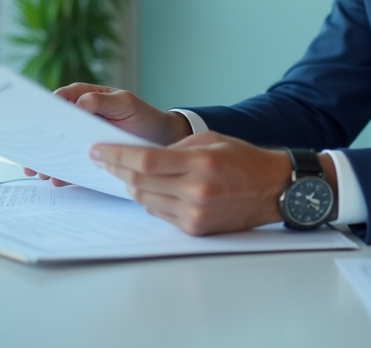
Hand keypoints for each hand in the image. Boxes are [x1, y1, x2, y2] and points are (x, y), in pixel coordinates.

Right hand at [23, 83, 193, 184]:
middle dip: (40, 142)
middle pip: (53, 127)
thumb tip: (79, 102)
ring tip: (39, 173)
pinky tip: (57, 181)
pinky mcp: (89, 154)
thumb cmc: (143, 115)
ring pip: (58, 147)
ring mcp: (82, 137)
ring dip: (47, 160)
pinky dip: (63, 172)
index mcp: (85, 97)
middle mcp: (79, 116)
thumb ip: (103, 101)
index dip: (44, 110)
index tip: (33, 122)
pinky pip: (71, 162)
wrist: (161, 138)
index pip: (59, 100)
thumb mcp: (126, 104)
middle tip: (30, 157)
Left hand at [91, 132, 295, 235]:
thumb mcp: (211, 141)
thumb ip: (176, 148)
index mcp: (200, 164)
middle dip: (116, 170)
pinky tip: (152, 188)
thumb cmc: (244, 160)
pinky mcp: (195, 228)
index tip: (97, 150)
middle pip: (140, 182)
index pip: (145, 160)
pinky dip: (151, 200)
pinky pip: (160, 214)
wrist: (273, 189)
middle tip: (102, 159)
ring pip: (145, 200)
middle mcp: (196, 191)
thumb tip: (142, 155)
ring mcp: (195, 213)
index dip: (116, 155)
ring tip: (126, 172)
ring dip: (132, 185)